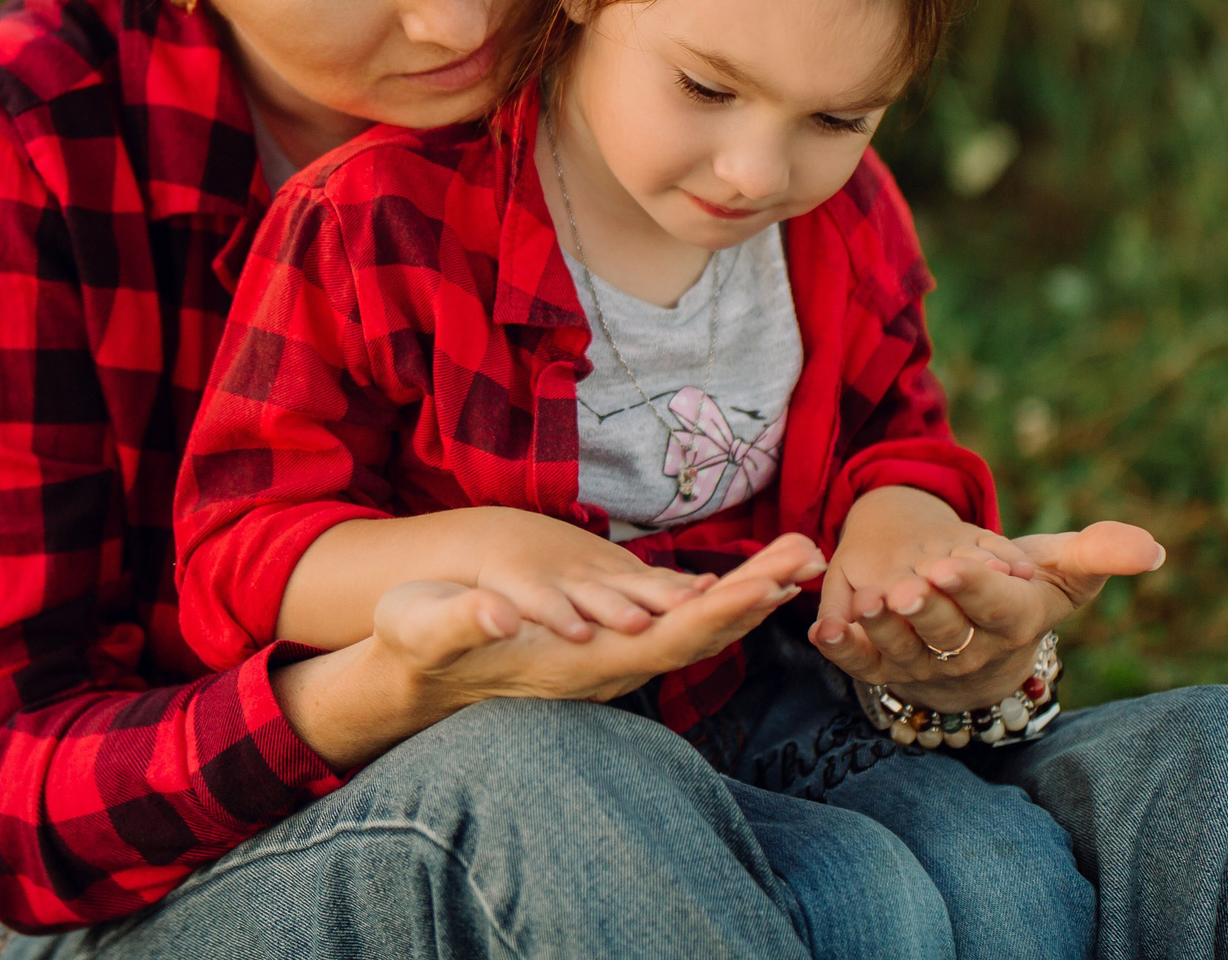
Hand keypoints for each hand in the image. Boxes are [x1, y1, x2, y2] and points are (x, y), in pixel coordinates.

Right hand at [384, 532, 825, 705]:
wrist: (414, 672)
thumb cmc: (417, 645)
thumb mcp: (428, 628)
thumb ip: (461, 621)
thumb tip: (496, 613)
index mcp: (581, 666)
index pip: (668, 642)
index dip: (720, 615)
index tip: (770, 585)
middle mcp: (610, 669)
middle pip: (702, 635)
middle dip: (757, 595)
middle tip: (812, 555)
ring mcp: (613, 658)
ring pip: (698, 627)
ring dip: (750, 593)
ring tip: (802, 558)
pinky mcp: (608, 641)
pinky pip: (680, 618)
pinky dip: (721, 595)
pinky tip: (752, 577)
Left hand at [810, 489, 1162, 710]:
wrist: (980, 643)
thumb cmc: (1022, 593)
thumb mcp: (1057, 570)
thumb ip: (1098, 555)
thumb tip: (1153, 549)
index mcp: (1012, 624)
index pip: (995, 609)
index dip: (973, 589)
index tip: (950, 563)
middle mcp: (969, 654)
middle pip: (948, 633)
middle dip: (929, 609)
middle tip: (910, 584)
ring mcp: (925, 668)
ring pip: (903, 651)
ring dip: (885, 628)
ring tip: (872, 599)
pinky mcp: (886, 672)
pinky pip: (863, 666)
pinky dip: (843, 651)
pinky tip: (823, 629)